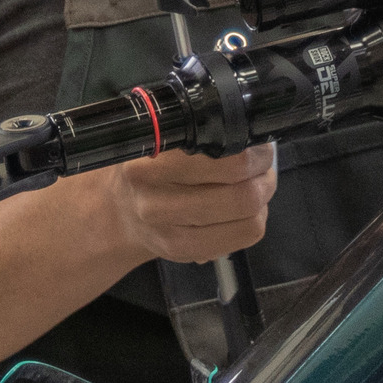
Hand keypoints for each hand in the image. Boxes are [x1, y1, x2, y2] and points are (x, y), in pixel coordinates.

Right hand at [94, 142, 276, 264]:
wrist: (119, 208)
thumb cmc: (148, 164)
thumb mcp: (161, 135)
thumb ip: (197, 129)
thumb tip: (252, 132)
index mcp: (148, 164)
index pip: (226, 163)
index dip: (253, 153)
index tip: (256, 144)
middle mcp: (155, 202)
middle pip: (243, 196)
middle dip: (263, 175)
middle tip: (262, 164)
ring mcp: (169, 233)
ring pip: (248, 220)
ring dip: (262, 199)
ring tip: (255, 184)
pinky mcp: (184, 253)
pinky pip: (243, 238)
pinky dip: (253, 221)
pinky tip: (242, 210)